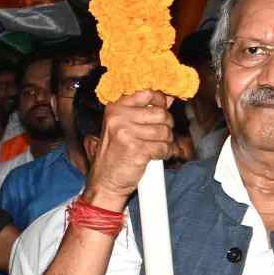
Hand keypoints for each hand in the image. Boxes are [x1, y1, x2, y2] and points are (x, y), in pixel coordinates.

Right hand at [85, 90, 175, 211]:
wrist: (105, 181)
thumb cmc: (116, 154)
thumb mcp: (124, 127)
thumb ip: (145, 111)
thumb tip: (168, 98)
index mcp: (115, 108)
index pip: (148, 93)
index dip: (161, 101)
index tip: (162, 109)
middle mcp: (119, 118)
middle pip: (161, 113)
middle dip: (166, 126)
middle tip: (158, 135)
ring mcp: (127, 133)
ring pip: (165, 131)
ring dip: (166, 142)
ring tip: (155, 147)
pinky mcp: (137, 150)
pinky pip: (164, 148)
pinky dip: (165, 154)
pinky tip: (155, 156)